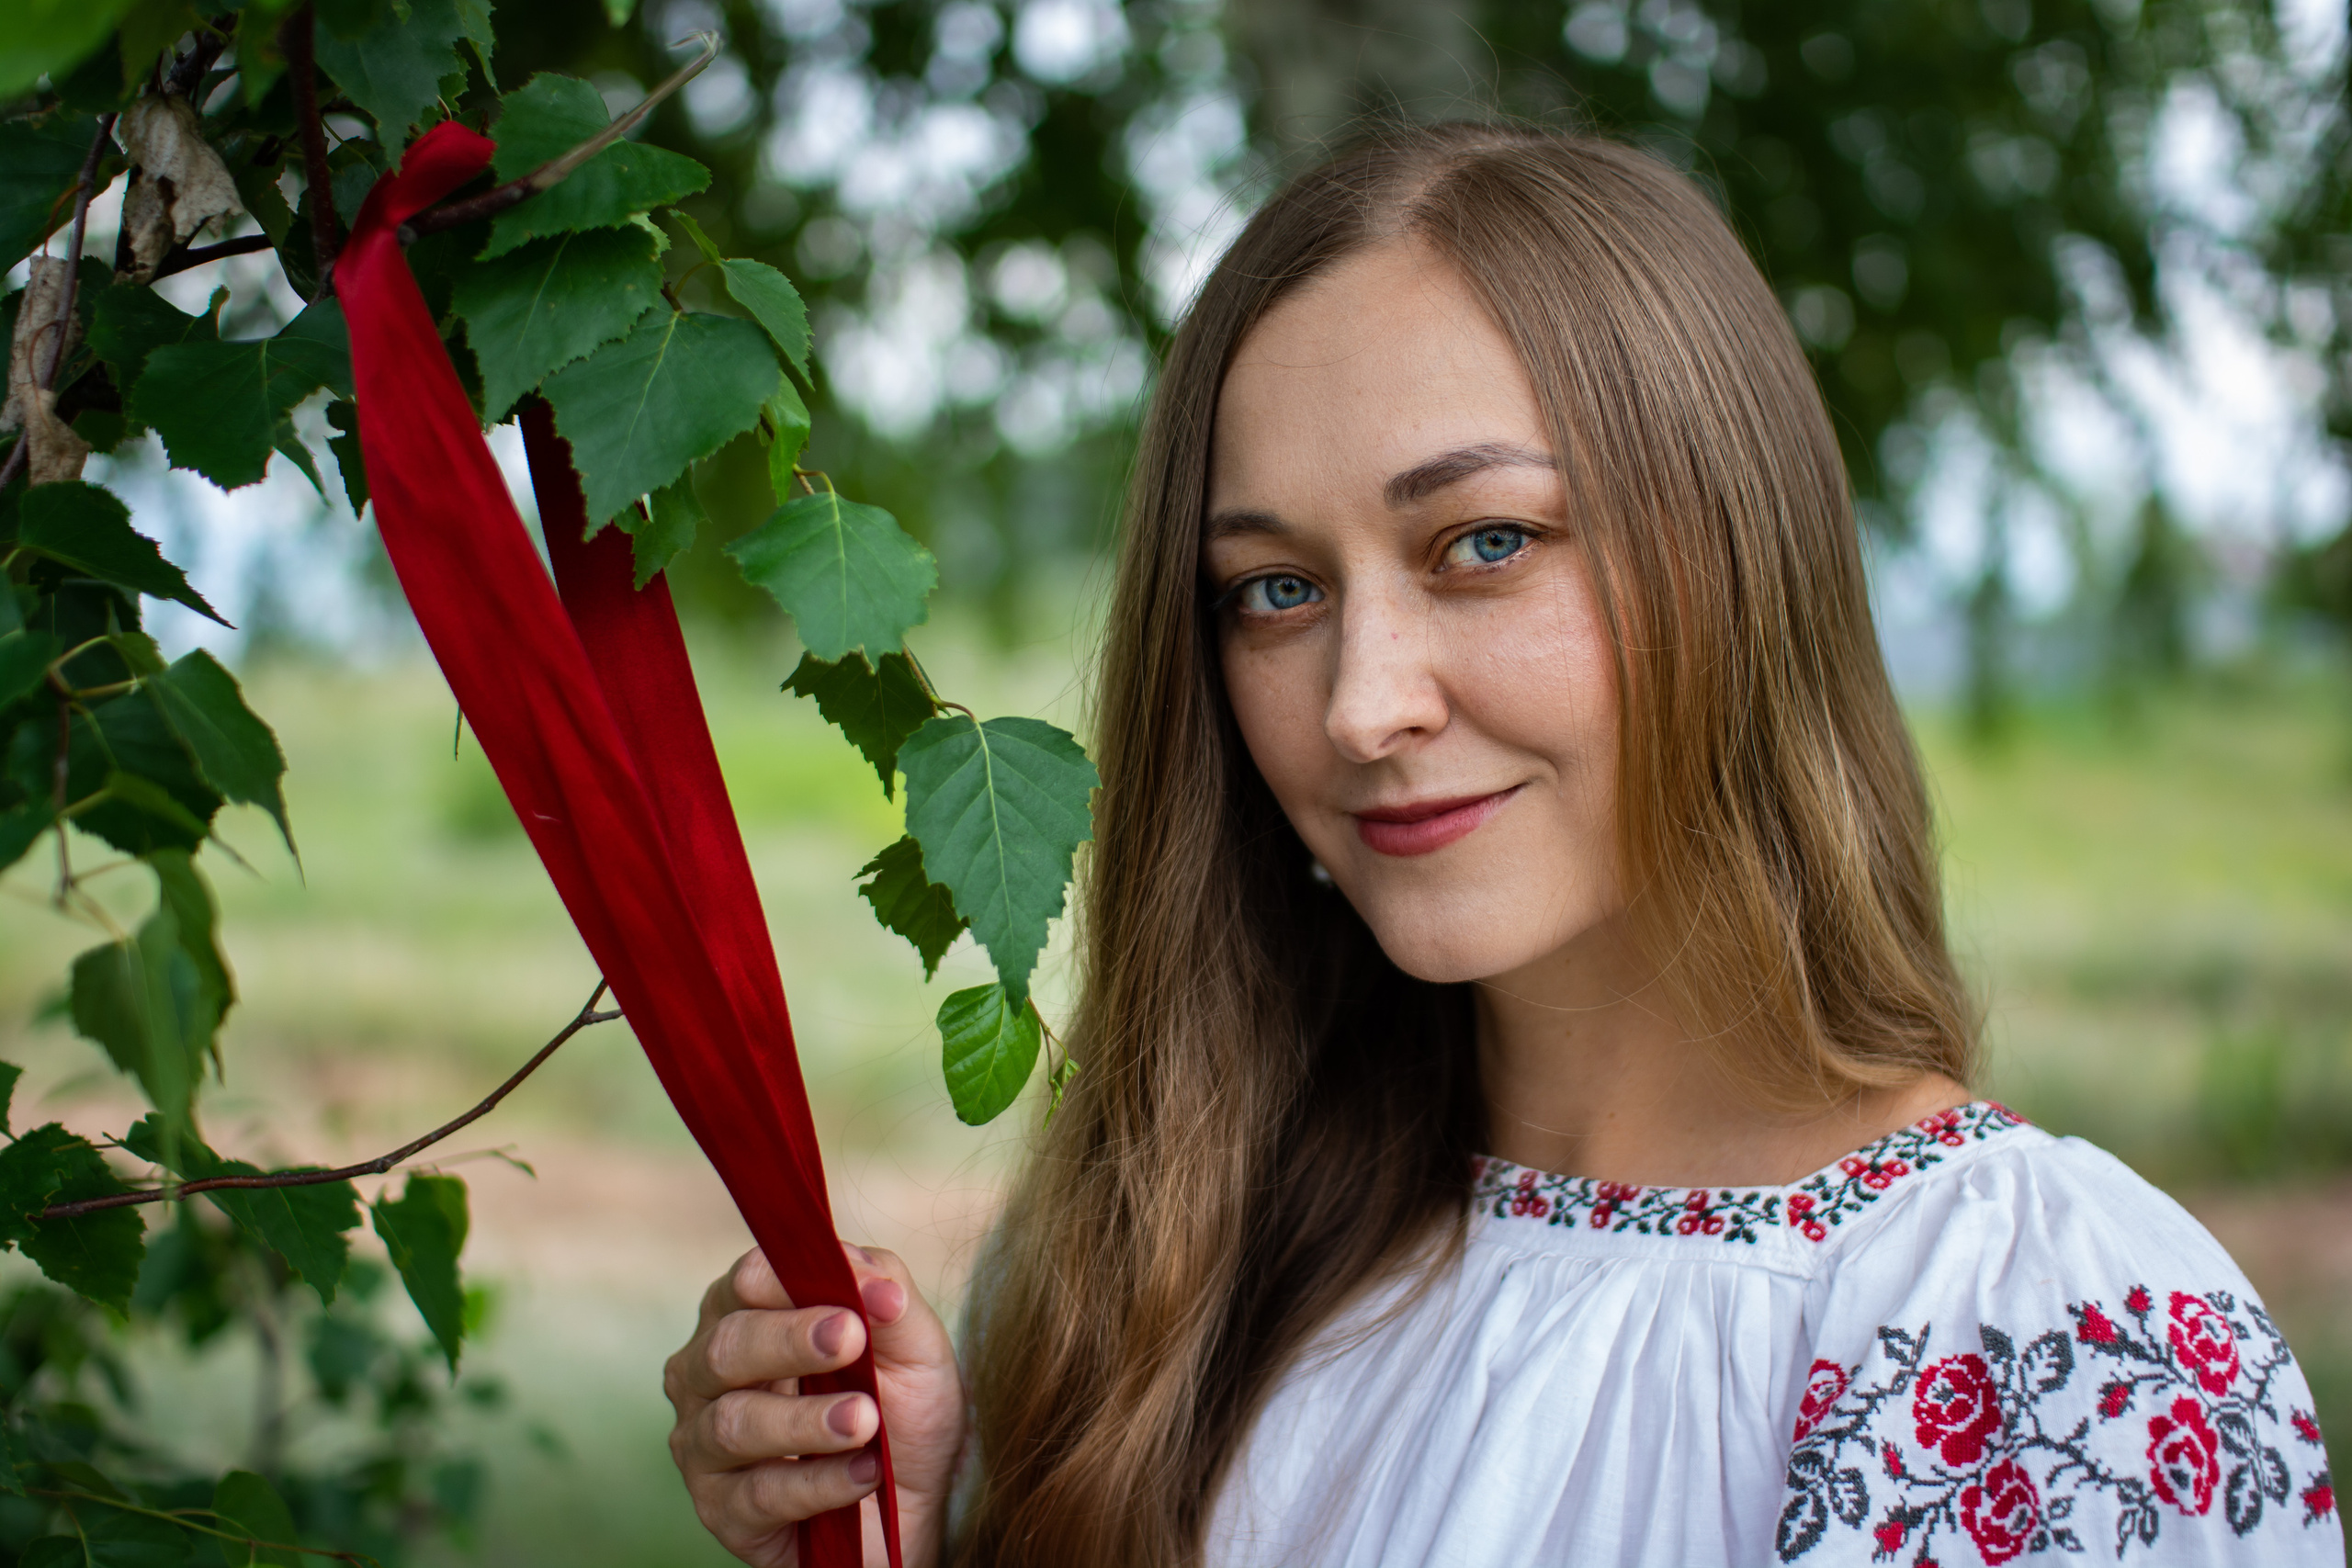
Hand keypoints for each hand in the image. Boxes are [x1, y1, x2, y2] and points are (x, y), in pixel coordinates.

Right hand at [665, 1242, 965, 1567]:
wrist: (911, 1498)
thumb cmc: (899, 1407)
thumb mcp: (913, 1347)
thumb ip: (891, 1302)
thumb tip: (879, 1286)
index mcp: (746, 1314)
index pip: (747, 1282)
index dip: (792, 1283)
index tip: (850, 1301)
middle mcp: (708, 1375)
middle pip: (727, 1347)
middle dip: (789, 1341)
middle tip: (850, 1340)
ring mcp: (705, 1445)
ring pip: (734, 1424)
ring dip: (805, 1420)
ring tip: (864, 1419)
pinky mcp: (723, 1510)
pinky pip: (760, 1494)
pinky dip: (818, 1483)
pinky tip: (865, 1473)